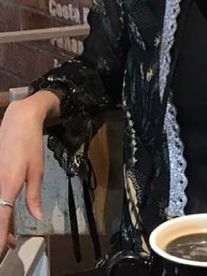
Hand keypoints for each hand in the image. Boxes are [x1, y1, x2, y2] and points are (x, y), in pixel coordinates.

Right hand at [0, 92, 56, 256]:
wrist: (18, 122)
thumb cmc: (30, 146)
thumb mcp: (37, 172)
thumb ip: (34, 196)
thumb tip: (38, 217)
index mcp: (7, 186)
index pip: (1, 218)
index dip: (1, 235)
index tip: (2, 249)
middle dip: (0, 233)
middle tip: (9, 245)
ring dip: (0, 222)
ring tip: (9, 235)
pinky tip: (4, 216)